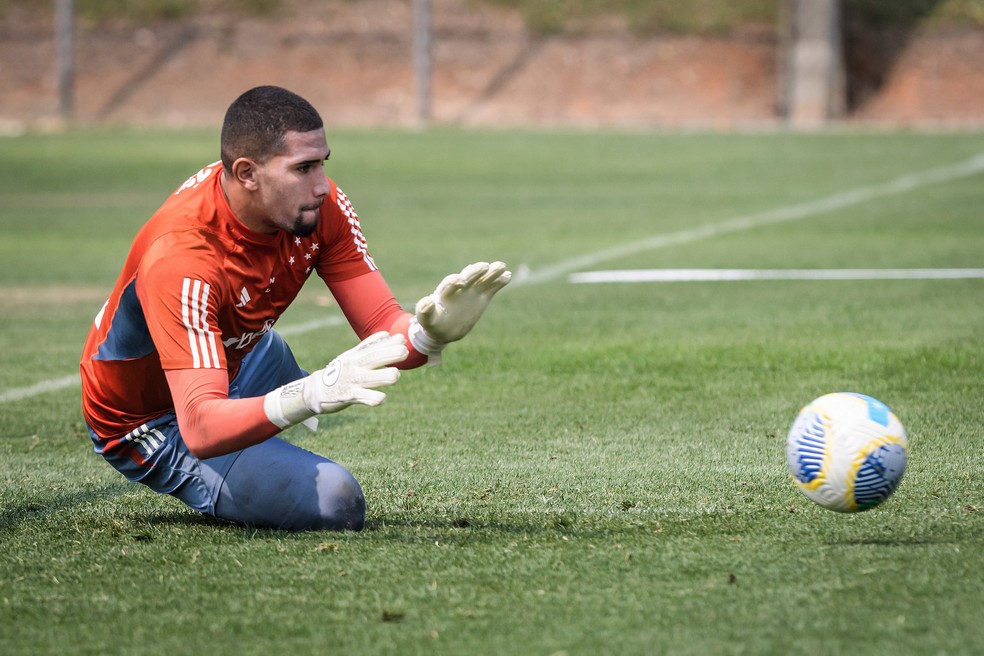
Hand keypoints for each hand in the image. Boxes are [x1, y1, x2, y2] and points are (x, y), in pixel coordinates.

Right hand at [264, 332, 408, 428]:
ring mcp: (351, 382)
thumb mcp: (351, 355)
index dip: (388, 343)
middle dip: (389, 355)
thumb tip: (387, 334)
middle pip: (373, 359)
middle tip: (404, 352)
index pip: (373, 347)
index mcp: (355, 356)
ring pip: (369, 378)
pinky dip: (373, 399)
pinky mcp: (348, 397)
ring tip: (395, 375)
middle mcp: (354, 367)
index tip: (401, 339)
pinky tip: (382, 398)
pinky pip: (362, 398)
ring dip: (383, 376)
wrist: (316, 390)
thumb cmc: (340, 372)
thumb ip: (369, 346)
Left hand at [410, 261, 511, 359]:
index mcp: (445, 292)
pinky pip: (491, 287)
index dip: (454, 281)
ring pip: (482, 279)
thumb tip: (428, 302)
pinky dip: (499, 281)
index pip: (450, 283)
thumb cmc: (433, 323)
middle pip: (468, 276)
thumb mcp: (426, 320)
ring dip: (491, 272)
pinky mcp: (481, 297)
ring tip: (501, 266)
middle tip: (484, 266)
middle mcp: (459, 288)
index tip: (460, 281)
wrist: (445, 329)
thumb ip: (425, 311)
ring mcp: (471, 291)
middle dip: (475, 272)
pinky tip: (508, 275)